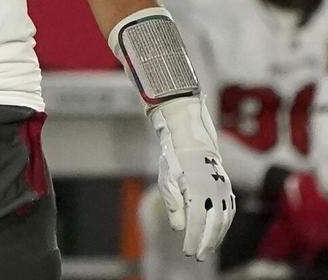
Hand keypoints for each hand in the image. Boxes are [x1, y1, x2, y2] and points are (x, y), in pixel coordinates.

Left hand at [148, 96, 235, 259]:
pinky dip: (224, 224)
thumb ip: (173, 205)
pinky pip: (229, 210)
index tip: (188, 253)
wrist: (191, 140)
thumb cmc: (174, 160)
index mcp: (198, 189)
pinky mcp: (226, 187)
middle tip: (198, 257)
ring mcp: (223, 188)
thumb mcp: (166, 180)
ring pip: (224, 219)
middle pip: (213, 224)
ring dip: (217, 236)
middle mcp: (215, 190)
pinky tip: (217, 233)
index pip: (196, 221)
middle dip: (206, 243)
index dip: (193, 239)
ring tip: (207, 249)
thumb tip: (179, 229)